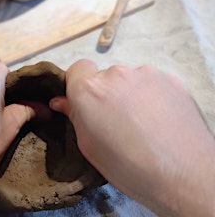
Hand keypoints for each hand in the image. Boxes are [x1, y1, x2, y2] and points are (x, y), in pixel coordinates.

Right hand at [49, 59, 214, 215]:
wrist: (181, 174)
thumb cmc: (130, 167)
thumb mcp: (89, 146)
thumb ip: (75, 116)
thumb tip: (63, 101)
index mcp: (88, 91)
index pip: (76, 70)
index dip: (78, 86)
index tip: (85, 103)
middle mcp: (115, 75)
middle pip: (104, 77)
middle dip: (106, 94)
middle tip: (115, 122)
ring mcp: (145, 74)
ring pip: (129, 80)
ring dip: (130, 95)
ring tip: (141, 124)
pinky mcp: (170, 80)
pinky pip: (152, 83)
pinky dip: (152, 96)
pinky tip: (158, 120)